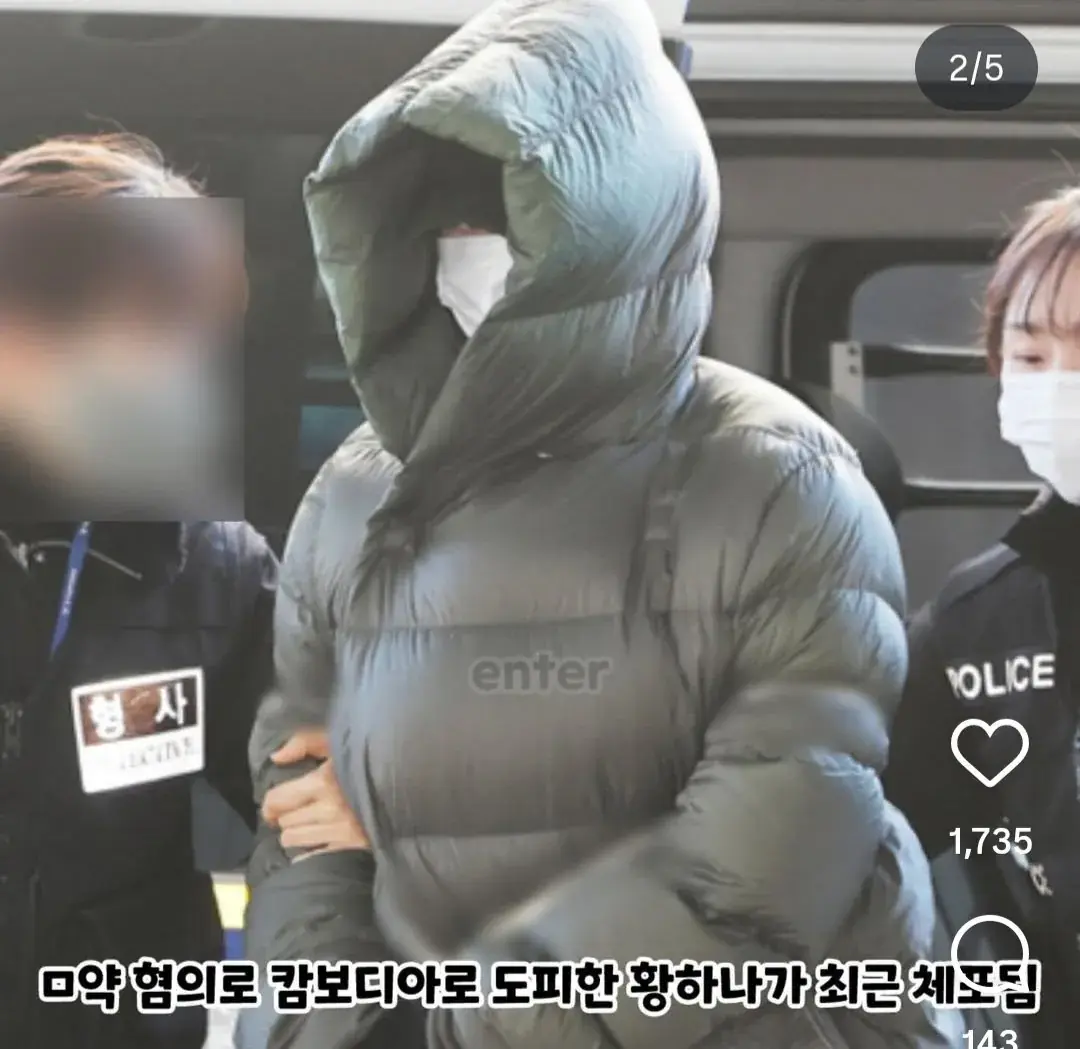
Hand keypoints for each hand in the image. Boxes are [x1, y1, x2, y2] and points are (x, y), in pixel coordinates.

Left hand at [262, 728, 369, 857]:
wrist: (407, 779)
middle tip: (295, 811)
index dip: (270, 803)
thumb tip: (276, 758)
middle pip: (285, 821)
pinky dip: (308, 850)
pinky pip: (313, 855)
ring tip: (305, 825)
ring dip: (295, 833)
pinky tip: (315, 841)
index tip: (273, 804)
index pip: (278, 800)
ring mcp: (340, 831)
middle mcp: (329, 809)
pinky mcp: (351, 846)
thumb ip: (305, 742)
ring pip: (294, 839)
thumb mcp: (337, 739)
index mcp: (323, 781)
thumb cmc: (370, 755)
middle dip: (286, 816)